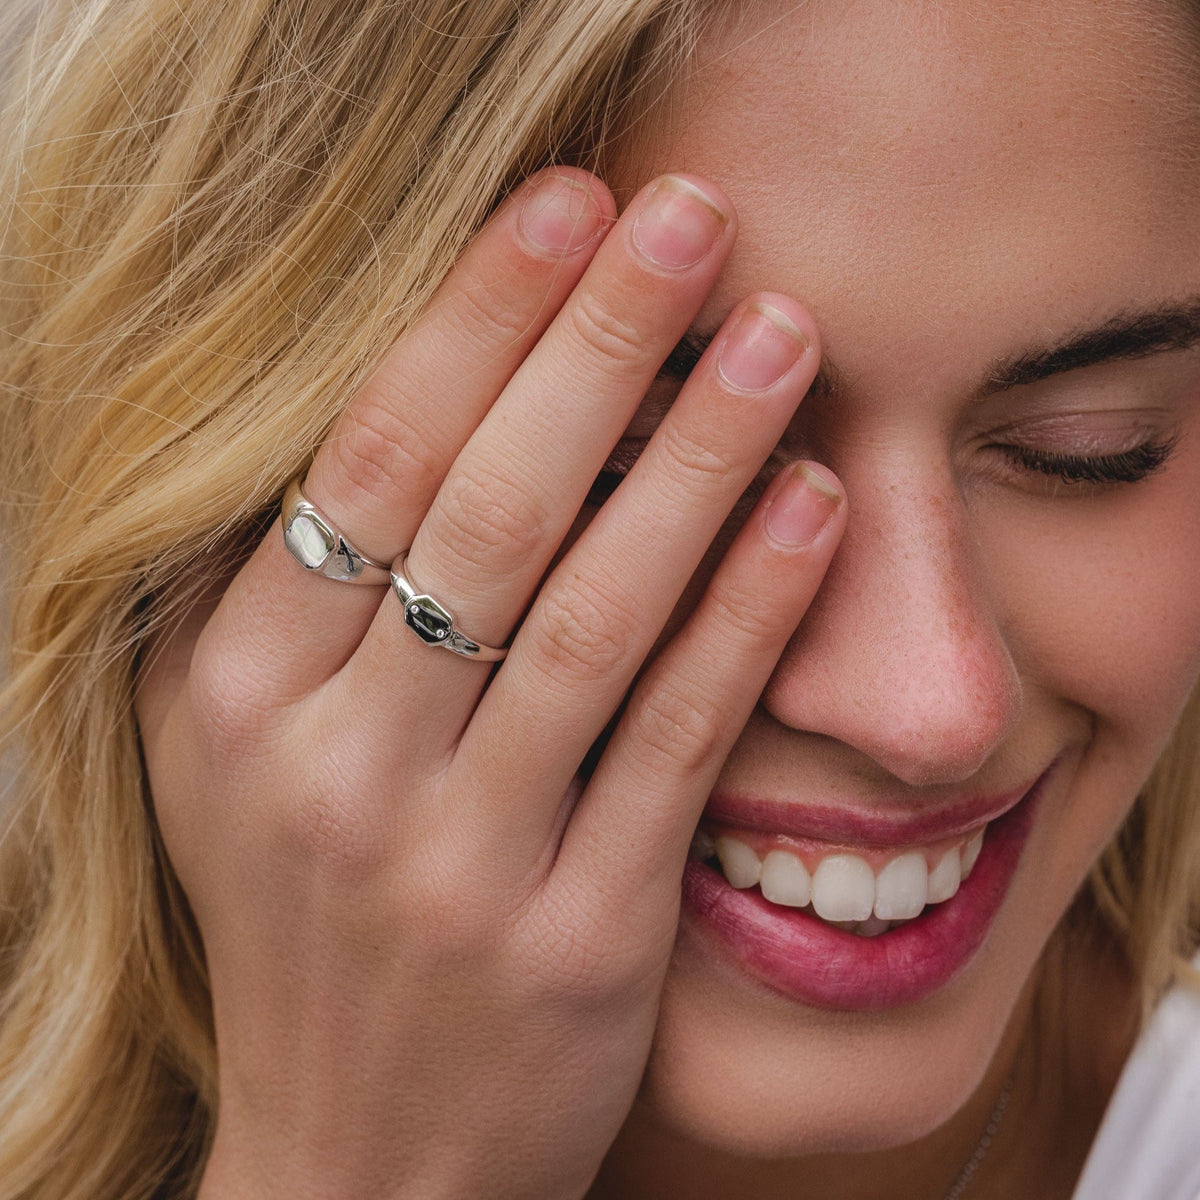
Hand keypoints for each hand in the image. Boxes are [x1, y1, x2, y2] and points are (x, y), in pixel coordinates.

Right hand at [136, 168, 844, 1199]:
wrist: (358, 1159)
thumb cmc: (305, 925)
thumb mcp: (222, 761)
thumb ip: (266, 601)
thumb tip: (380, 406)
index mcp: (234, 704)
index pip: (366, 465)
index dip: (473, 318)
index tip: (562, 204)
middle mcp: (335, 770)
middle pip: (485, 512)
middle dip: (597, 343)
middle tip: (692, 217)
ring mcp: (461, 862)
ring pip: (592, 615)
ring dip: (697, 459)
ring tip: (781, 336)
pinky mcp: (579, 937)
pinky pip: (675, 741)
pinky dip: (748, 615)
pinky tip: (811, 508)